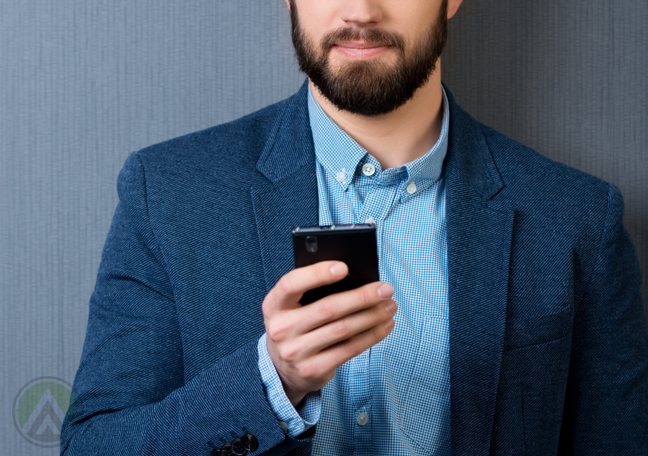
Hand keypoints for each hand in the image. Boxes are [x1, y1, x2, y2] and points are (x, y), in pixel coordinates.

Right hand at [262, 260, 396, 406]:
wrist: (282, 368)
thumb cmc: (296, 325)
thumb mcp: (293, 307)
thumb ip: (312, 292)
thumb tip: (356, 280)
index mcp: (273, 305)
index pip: (291, 284)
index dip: (317, 274)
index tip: (344, 267)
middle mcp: (281, 329)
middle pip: (327, 309)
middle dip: (361, 297)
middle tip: (385, 289)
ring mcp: (295, 352)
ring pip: (342, 329)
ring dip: (372, 316)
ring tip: (390, 306)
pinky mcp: (313, 370)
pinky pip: (349, 350)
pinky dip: (371, 336)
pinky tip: (384, 325)